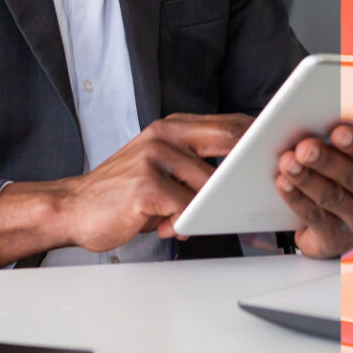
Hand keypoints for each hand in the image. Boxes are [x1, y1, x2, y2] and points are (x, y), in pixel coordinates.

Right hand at [0, 113, 251, 264]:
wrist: (72, 207)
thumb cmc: (120, 192)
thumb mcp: (158, 165)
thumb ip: (194, 163)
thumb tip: (240, 172)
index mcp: (171, 128)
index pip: (227, 124)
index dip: (257, 136)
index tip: (281, 147)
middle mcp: (164, 136)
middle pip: (227, 139)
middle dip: (252, 159)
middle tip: (267, 179)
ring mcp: (154, 159)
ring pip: (209, 183)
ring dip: (212, 205)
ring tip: (194, 217)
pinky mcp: (146, 187)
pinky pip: (185, 208)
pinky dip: (185, 222)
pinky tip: (171, 228)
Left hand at [276, 123, 352, 257]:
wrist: (342, 219)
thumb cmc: (348, 172)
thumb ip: (343, 142)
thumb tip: (316, 129)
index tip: (337, 131)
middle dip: (325, 160)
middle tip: (304, 148)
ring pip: (333, 197)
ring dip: (307, 178)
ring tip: (287, 162)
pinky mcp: (340, 241)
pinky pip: (316, 218)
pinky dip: (296, 198)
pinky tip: (283, 183)